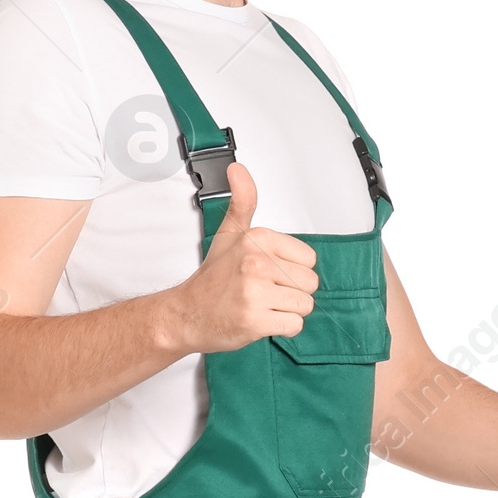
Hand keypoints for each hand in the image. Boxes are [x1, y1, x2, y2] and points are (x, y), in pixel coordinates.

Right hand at [161, 162, 318, 354]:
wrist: (188, 314)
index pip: (309, 259)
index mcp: (257, 239)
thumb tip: (238, 169)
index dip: (292, 270)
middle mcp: (256, 262)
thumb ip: (242, 201)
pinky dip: (282, 328)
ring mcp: (255, 292)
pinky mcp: (255, 321)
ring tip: (263, 306)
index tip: (268, 273)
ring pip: (304, 305)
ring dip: (287, 311)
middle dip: (292, 292)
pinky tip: (262, 320)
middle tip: (264, 292)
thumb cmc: (213, 279)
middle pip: (310, 283)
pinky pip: (294, 326)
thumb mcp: (229, 233)